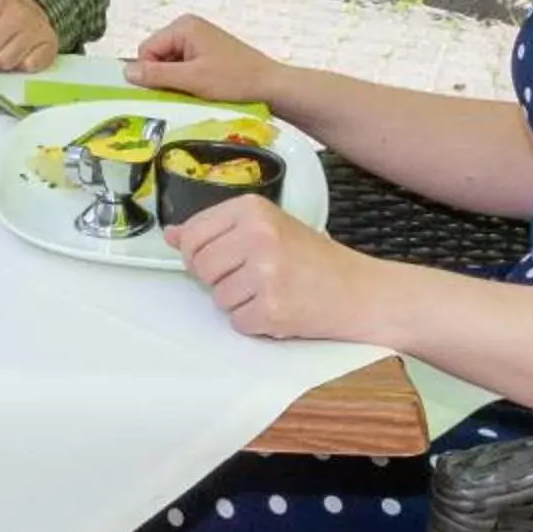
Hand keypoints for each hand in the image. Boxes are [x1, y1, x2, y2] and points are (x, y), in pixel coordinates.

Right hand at [127, 14, 286, 108]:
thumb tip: (124, 72)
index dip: (151, 73)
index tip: (169, 90)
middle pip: (156, 56)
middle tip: (185, 92)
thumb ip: (157, 75)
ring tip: (196, 92)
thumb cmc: (233, 80)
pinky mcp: (207, 52)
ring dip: (177, 81)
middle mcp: (188, 27)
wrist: (272, 86)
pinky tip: (202, 90)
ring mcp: (199, 39)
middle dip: (165, 76)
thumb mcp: (192, 80)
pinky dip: (187, 81)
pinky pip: (183, 67)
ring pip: (169, 64)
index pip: (146, 50)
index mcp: (183, 26)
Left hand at [167, 197, 360, 339]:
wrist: (360, 291)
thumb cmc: (313, 259)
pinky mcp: (272, 308)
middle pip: (200, 267)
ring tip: (272, 291)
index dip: (198, 254)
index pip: (192, 234)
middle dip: (219, 280)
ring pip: (217, 298)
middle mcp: (257, 235)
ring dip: (239, 303)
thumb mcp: (268, 228)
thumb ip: (218, 229)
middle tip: (253, 278)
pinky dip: (255, 322)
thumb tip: (172, 235)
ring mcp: (265, 273)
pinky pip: (237, 322)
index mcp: (252, 209)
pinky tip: (280, 308)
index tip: (220, 259)